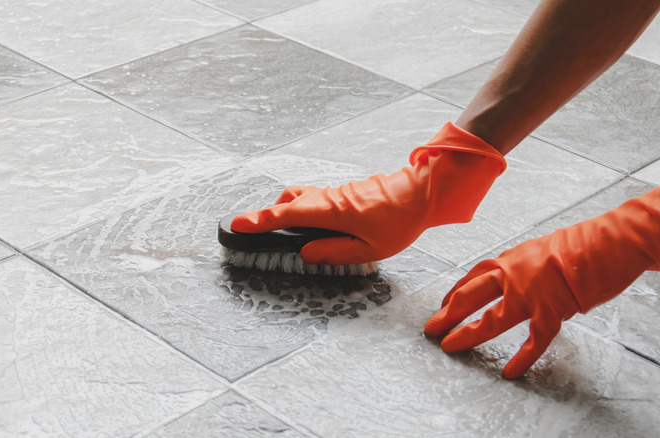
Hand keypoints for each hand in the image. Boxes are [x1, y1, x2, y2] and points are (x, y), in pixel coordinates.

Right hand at [232, 123, 506, 264]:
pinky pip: (314, 199)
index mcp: (332, 212)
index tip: (236, 224)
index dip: (260, 221)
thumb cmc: (400, 221)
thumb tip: (306, 252)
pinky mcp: (343, 193)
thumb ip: (335, 252)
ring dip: (286, 212)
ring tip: (282, 234)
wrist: (422, 192)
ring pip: (300, 198)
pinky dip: (302, 210)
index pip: (287, 216)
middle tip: (251, 231)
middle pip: (288, 203)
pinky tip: (311, 228)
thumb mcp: (370, 249)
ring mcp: (335, 193)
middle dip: (267, 216)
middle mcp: (328, 198)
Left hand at [424, 172, 659, 377]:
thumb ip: (523, 265)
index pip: (473, 277)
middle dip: (448, 314)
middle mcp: (514, 275)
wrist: (611, 242)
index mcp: (511, 258)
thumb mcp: (541, 248)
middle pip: (471, 296)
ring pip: (492, 319)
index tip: (443, 305)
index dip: (454, 292)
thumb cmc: (582, 243)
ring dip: (469, 334)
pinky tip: (510, 371)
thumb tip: (512, 276)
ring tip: (451, 347)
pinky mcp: (554, 310)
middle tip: (430, 328)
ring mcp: (532, 294)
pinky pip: (534, 340)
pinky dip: (523, 357)